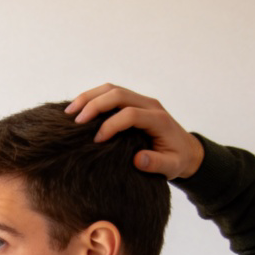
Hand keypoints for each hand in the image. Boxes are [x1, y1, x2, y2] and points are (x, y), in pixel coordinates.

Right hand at [65, 84, 204, 179]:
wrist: (185, 149)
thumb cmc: (176, 159)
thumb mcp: (172, 166)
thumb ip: (157, 164)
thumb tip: (138, 160)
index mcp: (158, 120)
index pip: (130, 114)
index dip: (111, 125)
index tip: (97, 141)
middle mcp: (149, 104)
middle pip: (118, 94)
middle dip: (94, 105)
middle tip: (75, 122)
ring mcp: (140, 100)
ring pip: (111, 88)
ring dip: (89, 97)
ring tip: (69, 112)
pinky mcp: (133, 101)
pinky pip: (110, 93)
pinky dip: (92, 98)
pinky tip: (78, 110)